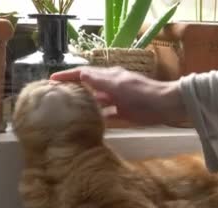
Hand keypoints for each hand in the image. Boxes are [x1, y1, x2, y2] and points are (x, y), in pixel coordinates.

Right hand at [50, 66, 187, 125]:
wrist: (166, 106)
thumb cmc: (142, 93)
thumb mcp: (118, 85)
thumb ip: (99, 81)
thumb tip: (81, 74)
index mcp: (109, 76)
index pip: (83, 74)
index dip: (67, 76)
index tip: (51, 80)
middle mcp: (111, 86)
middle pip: (88, 87)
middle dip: (73, 90)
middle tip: (55, 98)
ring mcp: (118, 100)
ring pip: (96, 101)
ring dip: (84, 105)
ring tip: (67, 112)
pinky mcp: (124, 113)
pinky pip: (107, 115)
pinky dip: (97, 117)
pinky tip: (87, 124)